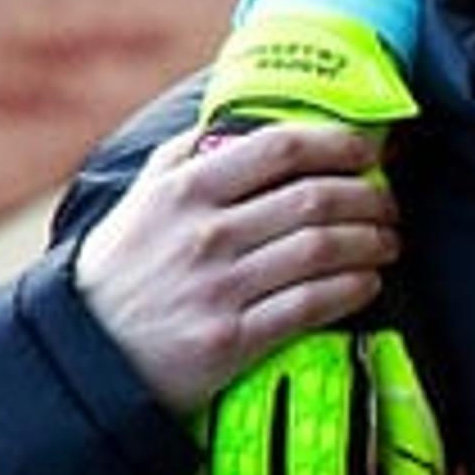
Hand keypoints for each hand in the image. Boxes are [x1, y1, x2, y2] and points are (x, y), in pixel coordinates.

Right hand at [76, 119, 397, 412]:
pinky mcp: (233, 339)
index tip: (366, 150)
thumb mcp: (139, 201)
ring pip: (323, 249)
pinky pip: (312, 304)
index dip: (337, 144)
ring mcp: (219, 288)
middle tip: (388, 203)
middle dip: (370, 197)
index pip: (280, 149)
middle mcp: (204, 235)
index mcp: (183, 192)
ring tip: (387, 241)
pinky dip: (354, 288)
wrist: (87, 357)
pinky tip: (369, 282)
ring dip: (372, 242)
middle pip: (315, 198)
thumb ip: (183, 156)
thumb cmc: (122, 271)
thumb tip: (233, 117)